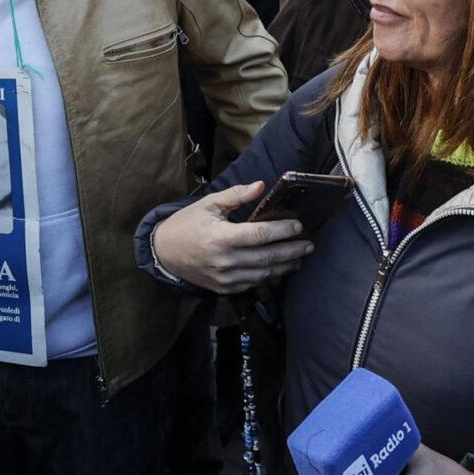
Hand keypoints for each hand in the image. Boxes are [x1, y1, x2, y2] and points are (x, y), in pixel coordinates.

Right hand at [149, 186, 315, 294]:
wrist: (164, 253)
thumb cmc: (187, 224)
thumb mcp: (208, 204)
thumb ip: (236, 195)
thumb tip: (261, 186)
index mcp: (222, 237)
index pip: (261, 234)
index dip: (283, 230)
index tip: (298, 226)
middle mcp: (226, 261)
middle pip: (268, 257)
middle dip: (292, 250)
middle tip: (309, 244)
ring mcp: (225, 278)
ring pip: (264, 274)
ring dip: (285, 266)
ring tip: (300, 257)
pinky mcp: (224, 288)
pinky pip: (253, 284)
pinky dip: (269, 276)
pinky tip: (280, 269)